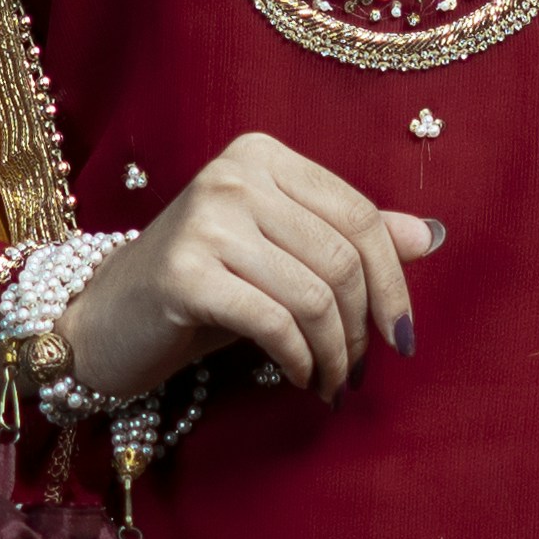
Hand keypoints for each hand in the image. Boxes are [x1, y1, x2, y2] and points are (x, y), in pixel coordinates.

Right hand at [52, 133, 446, 407]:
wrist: (106, 320)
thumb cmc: (203, 286)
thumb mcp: (281, 254)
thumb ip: (350, 238)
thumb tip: (432, 236)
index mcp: (263, 156)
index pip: (360, 216)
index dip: (393, 285)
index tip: (401, 338)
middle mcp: (234, 175)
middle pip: (341, 258)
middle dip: (363, 328)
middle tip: (359, 371)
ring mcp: (205, 220)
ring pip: (312, 296)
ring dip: (333, 354)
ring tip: (330, 382)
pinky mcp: (183, 273)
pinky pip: (273, 323)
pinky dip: (298, 360)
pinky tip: (298, 378)